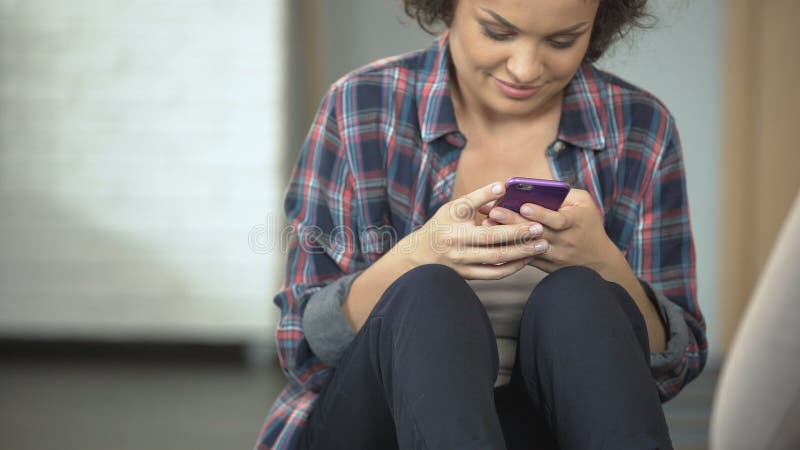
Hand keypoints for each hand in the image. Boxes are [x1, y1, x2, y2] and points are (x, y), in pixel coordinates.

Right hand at [398, 182, 548, 279]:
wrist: (420, 254)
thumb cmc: (440, 226)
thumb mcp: (454, 207)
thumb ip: (478, 197)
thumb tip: (503, 186)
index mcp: (456, 231)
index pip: (487, 229)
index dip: (511, 227)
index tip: (533, 220)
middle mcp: (459, 250)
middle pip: (496, 248)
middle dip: (522, 241)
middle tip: (543, 233)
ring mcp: (463, 266)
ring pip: (497, 264)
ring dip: (521, 256)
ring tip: (540, 247)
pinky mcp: (468, 276)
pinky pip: (494, 275)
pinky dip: (511, 268)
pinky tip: (525, 259)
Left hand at [483, 189, 617, 273]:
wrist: (598, 259)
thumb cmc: (587, 223)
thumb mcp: (583, 204)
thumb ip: (563, 194)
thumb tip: (536, 187)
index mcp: (575, 222)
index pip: (557, 219)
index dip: (541, 213)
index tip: (524, 205)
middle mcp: (565, 241)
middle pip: (536, 232)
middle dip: (514, 221)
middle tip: (493, 211)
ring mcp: (555, 255)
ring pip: (527, 246)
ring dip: (506, 235)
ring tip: (487, 225)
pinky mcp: (546, 266)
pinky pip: (525, 258)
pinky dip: (509, 248)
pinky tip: (493, 239)